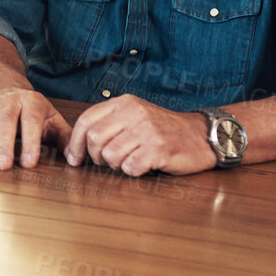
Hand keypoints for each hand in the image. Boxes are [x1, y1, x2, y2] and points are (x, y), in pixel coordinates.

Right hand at [0, 87, 69, 169]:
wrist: (8, 89)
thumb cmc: (34, 111)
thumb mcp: (52, 119)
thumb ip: (65, 137)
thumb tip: (76, 158)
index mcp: (31, 103)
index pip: (31, 122)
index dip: (30, 143)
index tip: (28, 164)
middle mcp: (9, 102)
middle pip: (5, 123)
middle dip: (3, 146)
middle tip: (3, 166)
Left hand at [63, 95, 213, 175]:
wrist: (201, 135)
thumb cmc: (163, 129)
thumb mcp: (134, 116)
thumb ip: (107, 124)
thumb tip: (74, 148)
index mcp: (124, 103)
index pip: (86, 121)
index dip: (75, 143)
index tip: (74, 159)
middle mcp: (134, 113)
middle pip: (95, 140)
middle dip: (96, 157)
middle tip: (108, 162)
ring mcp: (147, 130)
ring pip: (111, 156)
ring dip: (117, 165)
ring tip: (132, 160)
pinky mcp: (160, 149)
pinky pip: (130, 168)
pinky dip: (133, 172)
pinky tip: (144, 165)